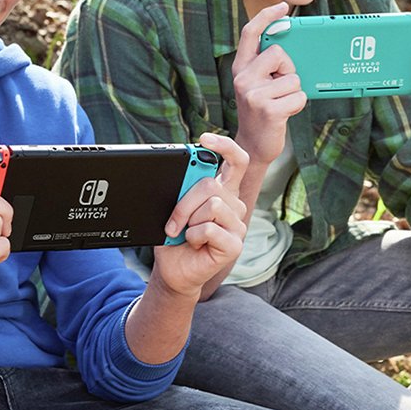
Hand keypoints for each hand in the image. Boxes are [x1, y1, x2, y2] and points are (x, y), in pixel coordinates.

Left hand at [150, 133, 247, 298]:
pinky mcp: (235, 243)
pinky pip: (209, 228)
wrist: (174, 270)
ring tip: (186, 234)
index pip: (235, 160)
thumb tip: (185, 171)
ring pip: (211, 205)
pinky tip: (195, 244)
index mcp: (223, 189)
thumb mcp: (174, 207)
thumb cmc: (175, 238)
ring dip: (188, 221)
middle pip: (212, 184)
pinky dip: (193, 236)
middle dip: (184, 202)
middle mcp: (234, 204)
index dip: (224, 146)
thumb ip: (184, 188)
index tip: (204, 139)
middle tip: (172, 221)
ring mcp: (237, 224)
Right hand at [232, 2, 306, 164]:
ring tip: (280, 104)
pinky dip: (297, 105)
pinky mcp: (268, 109)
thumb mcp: (257, 85)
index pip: (251, 33)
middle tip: (278, 88)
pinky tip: (285, 114)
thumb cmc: (261, 112)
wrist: (252, 146)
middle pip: (279, 53)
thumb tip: (290, 45)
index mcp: (240, 68)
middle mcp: (243, 78)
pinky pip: (298, 96)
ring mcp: (254, 94)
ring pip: (293, 78)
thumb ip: (266, 66)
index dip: (266, 16)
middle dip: (287, 69)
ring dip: (294, 92)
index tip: (282, 7)